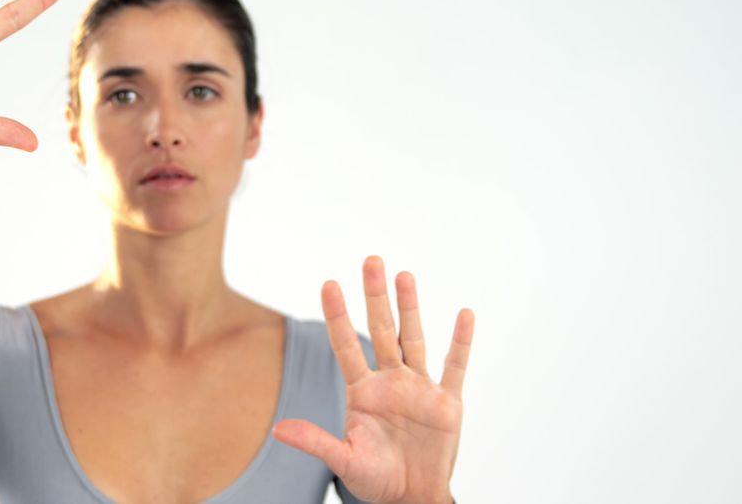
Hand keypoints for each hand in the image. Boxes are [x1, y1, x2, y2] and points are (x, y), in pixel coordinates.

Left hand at [272, 256, 473, 503]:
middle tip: (371, 260)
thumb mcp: (343, 461)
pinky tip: (463, 314)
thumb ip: (315, 442)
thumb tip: (277, 429)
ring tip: (405, 275)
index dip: (337, 315)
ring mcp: (419, 388)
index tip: (328, 284)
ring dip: (411, 308)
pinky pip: (454, 366)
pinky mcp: (447, 402)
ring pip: (414, 338)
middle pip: (381, 330)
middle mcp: (390, 381)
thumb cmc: (375, 479)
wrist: (411, 500)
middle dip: (375, 296)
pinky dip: (460, 341)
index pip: (346, 345)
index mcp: (362, 391)